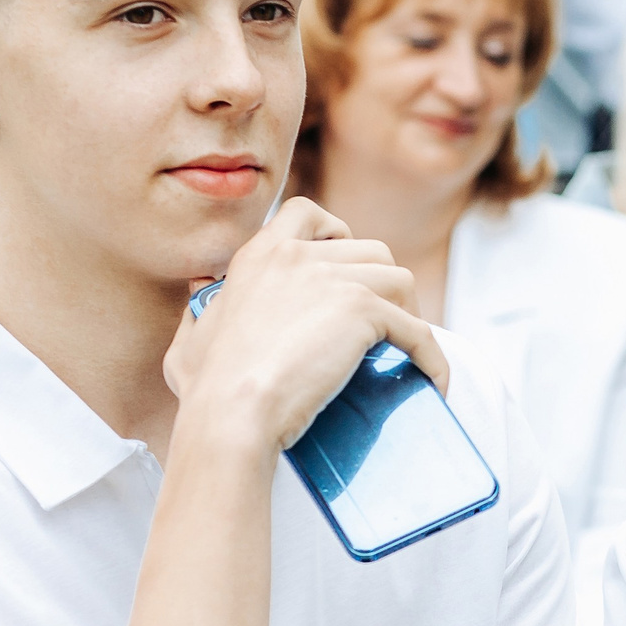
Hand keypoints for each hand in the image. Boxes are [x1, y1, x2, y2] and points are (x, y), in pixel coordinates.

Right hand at [162, 196, 446, 453]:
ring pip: (400, 279)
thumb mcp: (190, 337)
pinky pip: (417, 329)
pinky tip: (435, 379)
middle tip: (384, 325)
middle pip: (370, 249)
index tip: (346, 267)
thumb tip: (200, 290)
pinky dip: (432, 355)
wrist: (232, 413)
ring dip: (409, 312)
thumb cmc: (209, 390)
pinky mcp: (363, 310)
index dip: (335, 233)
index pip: (307, 212)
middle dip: (384, 284)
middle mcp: (298, 255)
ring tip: (407, 348)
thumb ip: (200, 306)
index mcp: (259, 255)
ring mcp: (333, 278)